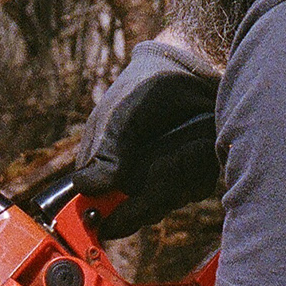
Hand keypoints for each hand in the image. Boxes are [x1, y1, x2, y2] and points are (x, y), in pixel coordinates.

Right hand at [72, 35, 220, 233]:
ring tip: (186, 135)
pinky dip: (199, 164)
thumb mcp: (122, 113)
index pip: (102, 212)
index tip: (116, 214)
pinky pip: (196, 187)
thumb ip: (107, 150)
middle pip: (141, 212)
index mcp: (103, 168)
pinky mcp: (192, 176)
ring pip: (171, 200)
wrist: (190, 68)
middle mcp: (131, 181)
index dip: (110, 217)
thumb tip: (87, 189)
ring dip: (180, 167)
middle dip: (155, 185)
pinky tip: (199, 138)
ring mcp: (163, 181)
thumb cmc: (147, 86)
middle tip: (166, 157)